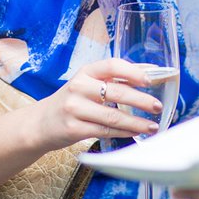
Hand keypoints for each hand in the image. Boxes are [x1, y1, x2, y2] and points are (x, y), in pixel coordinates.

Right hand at [29, 58, 163, 150]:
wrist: (40, 123)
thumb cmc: (71, 101)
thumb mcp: (87, 83)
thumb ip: (112, 78)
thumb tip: (147, 71)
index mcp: (85, 72)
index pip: (112, 65)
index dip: (133, 71)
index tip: (149, 80)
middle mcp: (79, 87)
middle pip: (116, 92)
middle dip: (141, 100)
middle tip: (157, 106)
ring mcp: (75, 108)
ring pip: (113, 116)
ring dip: (136, 122)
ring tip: (152, 125)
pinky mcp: (74, 129)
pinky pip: (105, 131)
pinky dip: (123, 132)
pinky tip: (135, 132)